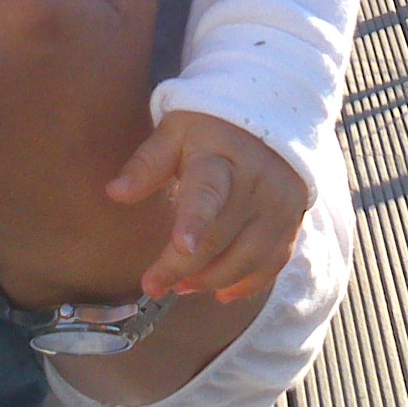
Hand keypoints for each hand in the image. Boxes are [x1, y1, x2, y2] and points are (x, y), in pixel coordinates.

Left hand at [108, 110, 311, 301]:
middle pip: (220, 236)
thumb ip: (147, 163)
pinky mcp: (292, 219)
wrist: (270, 112)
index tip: (181, 246)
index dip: (195, 221)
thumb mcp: (175, 131)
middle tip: (153, 285)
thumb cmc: (210, 126)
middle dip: (183, 267)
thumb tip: (114, 192)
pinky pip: (274, 262)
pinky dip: (249, 284)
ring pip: (248, 257)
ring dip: (212, 279)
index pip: (208, 191)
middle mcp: (256, 182)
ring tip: (181, 287)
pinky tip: (222, 293)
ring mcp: (279, 204)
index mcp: (222, 156)